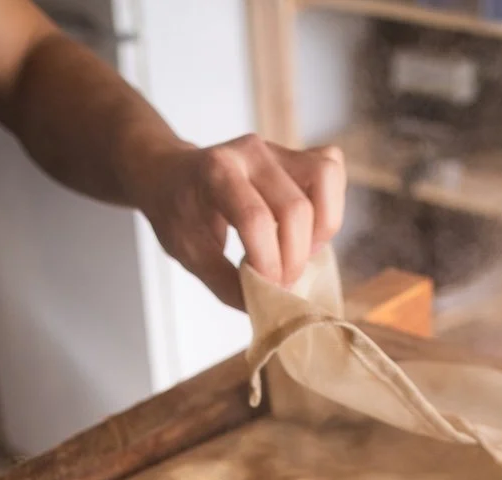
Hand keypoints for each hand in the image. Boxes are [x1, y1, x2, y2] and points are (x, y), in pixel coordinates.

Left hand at [139, 134, 345, 308]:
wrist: (169, 175)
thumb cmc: (178, 214)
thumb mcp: (190, 256)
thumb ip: (229, 284)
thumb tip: (271, 307)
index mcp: (215, 172)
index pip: (256, 220)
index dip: (268, 264)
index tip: (265, 290)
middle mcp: (250, 152)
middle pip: (296, 209)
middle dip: (294, 259)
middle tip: (280, 283)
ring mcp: (277, 149)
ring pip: (324, 181)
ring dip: (320, 232)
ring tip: (300, 254)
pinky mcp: (295, 155)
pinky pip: (331, 171)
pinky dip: (330, 206)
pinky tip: (310, 232)